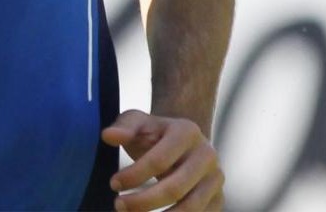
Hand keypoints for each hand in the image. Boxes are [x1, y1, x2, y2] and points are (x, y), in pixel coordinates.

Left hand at [101, 109, 222, 211]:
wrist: (183, 143)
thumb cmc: (153, 133)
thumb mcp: (137, 122)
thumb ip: (123, 128)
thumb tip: (107, 136)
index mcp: (187, 131)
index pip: (158, 160)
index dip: (133, 176)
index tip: (113, 184)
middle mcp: (207, 155)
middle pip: (175, 188)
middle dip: (142, 202)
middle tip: (118, 206)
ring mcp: (215, 179)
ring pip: (190, 208)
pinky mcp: (218, 199)